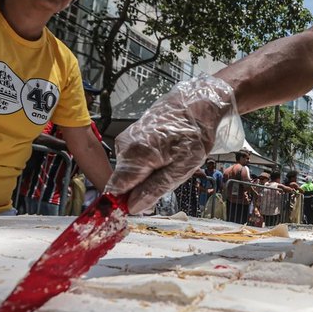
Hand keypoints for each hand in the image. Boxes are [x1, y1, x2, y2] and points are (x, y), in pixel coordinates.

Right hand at [106, 75, 242, 213]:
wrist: (197, 103)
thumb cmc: (194, 133)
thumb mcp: (182, 167)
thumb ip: (155, 188)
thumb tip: (134, 207)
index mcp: (135, 155)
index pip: (115, 190)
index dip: (125, 202)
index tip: (141, 207)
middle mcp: (125, 146)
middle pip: (124, 181)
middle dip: (141, 188)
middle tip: (168, 178)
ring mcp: (127, 138)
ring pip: (130, 170)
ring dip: (147, 175)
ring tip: (170, 162)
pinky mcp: (132, 135)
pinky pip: (135, 158)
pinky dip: (148, 162)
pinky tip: (165, 154)